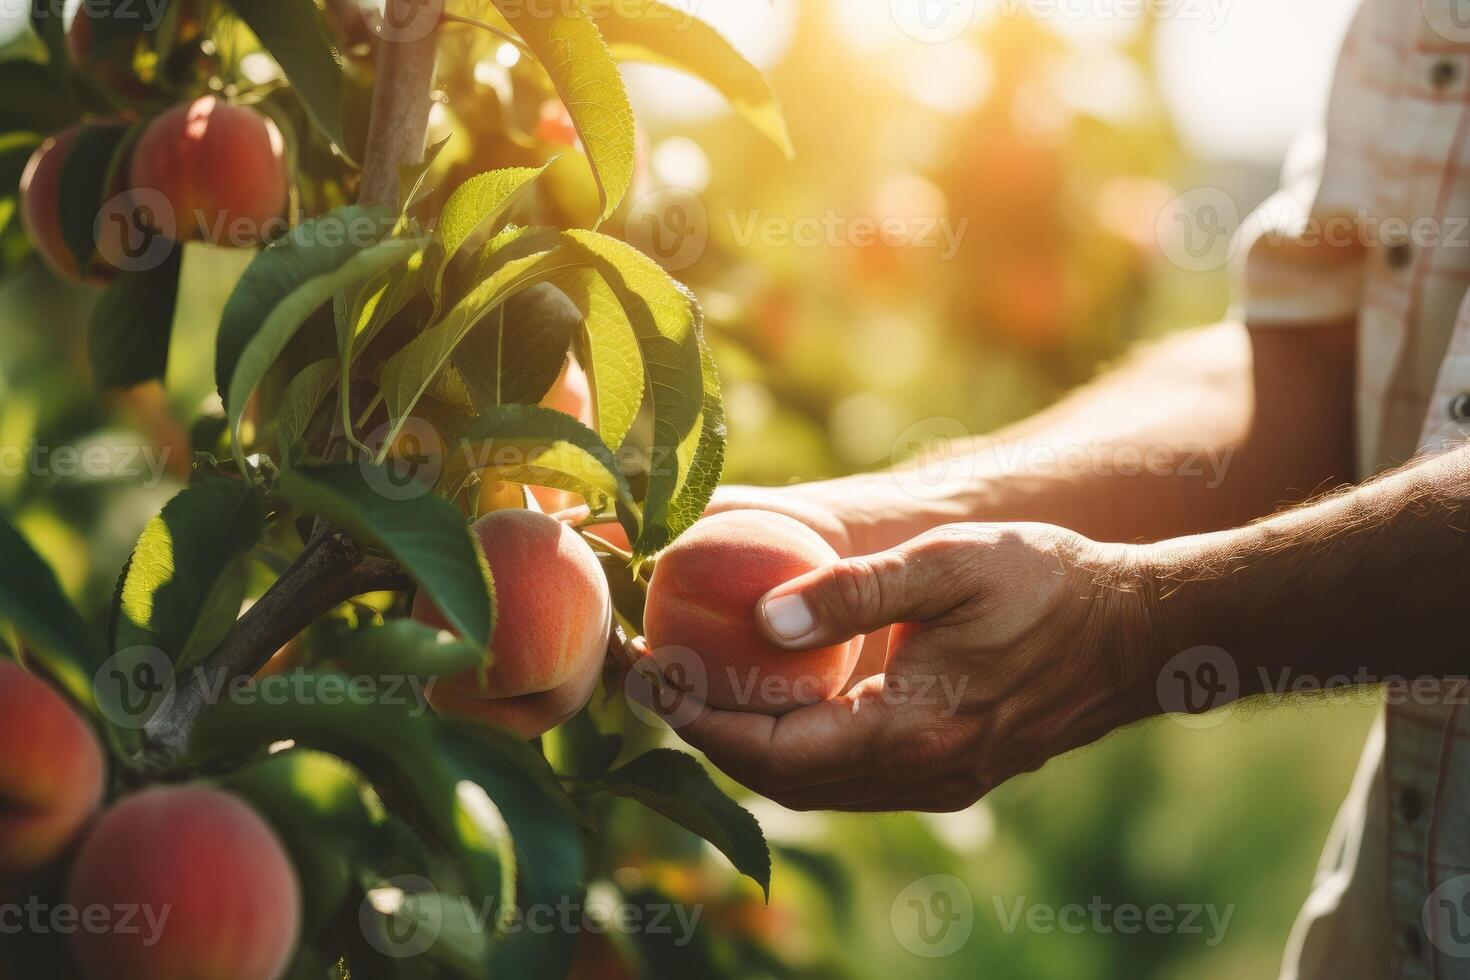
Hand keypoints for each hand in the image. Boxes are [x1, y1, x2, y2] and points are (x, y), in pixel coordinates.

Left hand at [637, 522, 1155, 811]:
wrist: (1137, 632)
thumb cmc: (1047, 584)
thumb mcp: (948, 564)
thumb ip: (855, 591)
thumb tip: (763, 615)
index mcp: (913, 732)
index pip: (773, 751)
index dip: (699, 718)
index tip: (648, 671)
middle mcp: (920, 775)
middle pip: (782, 779)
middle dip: (708, 732)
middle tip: (653, 677)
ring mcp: (939, 782)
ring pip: (815, 784)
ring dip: (749, 743)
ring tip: (696, 685)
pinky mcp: (952, 770)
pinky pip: (850, 773)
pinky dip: (798, 744)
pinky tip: (775, 696)